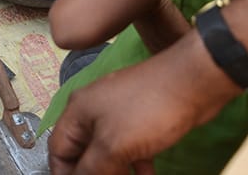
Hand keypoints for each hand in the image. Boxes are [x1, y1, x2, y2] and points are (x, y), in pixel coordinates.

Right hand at [48, 53, 202, 173]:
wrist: (192, 83)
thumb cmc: (148, 108)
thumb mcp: (113, 145)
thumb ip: (91, 168)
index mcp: (77, 112)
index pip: (58, 149)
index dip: (63, 173)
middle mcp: (93, 111)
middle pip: (83, 152)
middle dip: (92, 173)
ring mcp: (117, 114)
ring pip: (107, 152)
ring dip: (114, 172)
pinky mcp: (140, 119)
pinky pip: (128, 148)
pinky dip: (133, 165)